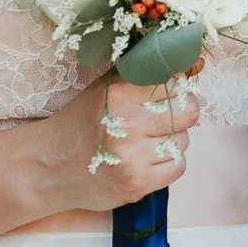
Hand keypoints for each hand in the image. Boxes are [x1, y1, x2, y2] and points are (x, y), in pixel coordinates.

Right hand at [32, 72, 202, 212]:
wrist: (50, 167)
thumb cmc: (83, 120)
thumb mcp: (108, 86)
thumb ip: (149, 71)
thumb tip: (197, 63)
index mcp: (119, 93)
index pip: (175, 80)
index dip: (176, 86)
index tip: (166, 92)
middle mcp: (127, 124)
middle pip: (189, 110)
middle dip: (182, 111)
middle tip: (162, 116)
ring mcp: (132, 157)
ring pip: (184, 139)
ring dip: (172, 139)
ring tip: (145, 140)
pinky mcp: (137, 184)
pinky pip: (179, 165)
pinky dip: (169, 162)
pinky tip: (147, 158)